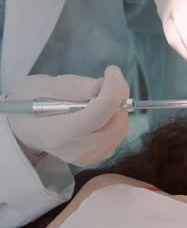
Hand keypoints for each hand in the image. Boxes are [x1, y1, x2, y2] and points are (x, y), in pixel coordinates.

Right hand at [7, 66, 129, 166]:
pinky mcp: (98, 157)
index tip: (111, 71)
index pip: (96, 116)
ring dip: (118, 106)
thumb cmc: (28, 103)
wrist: (25, 128)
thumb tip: (100, 88)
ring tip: (100, 94)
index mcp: (56, 134)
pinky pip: (118, 134)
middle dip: (117, 96)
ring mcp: (88, 157)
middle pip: (114, 124)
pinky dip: (116, 117)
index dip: (111, 91)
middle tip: (107, 79)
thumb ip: (70, 87)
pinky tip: (101, 109)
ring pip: (120, 129)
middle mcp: (75, 151)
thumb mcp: (38, 86)